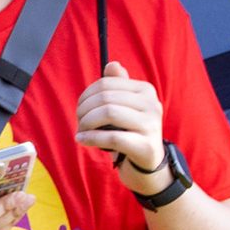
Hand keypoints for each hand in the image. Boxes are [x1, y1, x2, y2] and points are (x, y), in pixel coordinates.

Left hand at [75, 62, 166, 180]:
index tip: (80, 109)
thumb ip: (118, 86)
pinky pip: (112, 137)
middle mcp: (151, 104)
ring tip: (80, 132)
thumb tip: (112, 65)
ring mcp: (151, 125)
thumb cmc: (131, 133)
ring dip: (86, 123)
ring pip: (108, 113)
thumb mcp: (125, 108)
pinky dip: (92, 138)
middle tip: (78, 122)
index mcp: (146, 90)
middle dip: (84, 110)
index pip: (106, 83)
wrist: (148, 165)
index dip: (86, 95)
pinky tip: (82, 141)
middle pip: (106, 98)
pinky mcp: (146, 146)